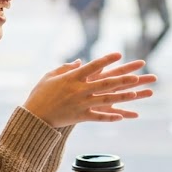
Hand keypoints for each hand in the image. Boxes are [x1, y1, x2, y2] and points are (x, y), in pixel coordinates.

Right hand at [23, 52, 156, 127]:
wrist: (35, 116)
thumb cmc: (41, 94)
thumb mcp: (50, 76)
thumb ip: (66, 68)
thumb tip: (80, 62)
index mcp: (72, 78)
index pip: (93, 66)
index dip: (107, 60)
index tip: (119, 54)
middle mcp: (80, 90)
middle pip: (105, 83)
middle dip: (122, 79)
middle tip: (137, 75)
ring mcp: (81, 104)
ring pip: (106, 99)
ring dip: (121, 96)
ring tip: (135, 93)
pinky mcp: (81, 117)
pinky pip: (98, 117)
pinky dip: (110, 117)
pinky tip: (122, 116)